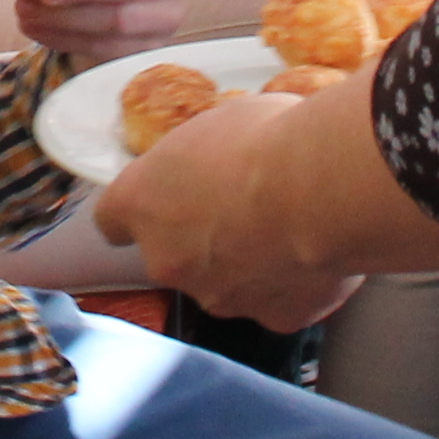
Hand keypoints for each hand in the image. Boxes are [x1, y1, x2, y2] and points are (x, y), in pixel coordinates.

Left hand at [93, 91, 365, 329]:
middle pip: (173, 255)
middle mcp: (168, 259)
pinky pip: (278, 301)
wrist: (324, 188)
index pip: (113, 218)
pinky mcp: (272, 317)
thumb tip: (230, 156)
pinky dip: (294, 285)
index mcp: (143, 201)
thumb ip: (210, 156)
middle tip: (247, 207)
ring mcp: (218, 295)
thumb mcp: (224, 121)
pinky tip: (319, 253)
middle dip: (204, 239)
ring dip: (249, 263)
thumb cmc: (269, 139)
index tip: (156, 202)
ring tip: (291, 226)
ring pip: (226, 283)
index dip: (138, 211)